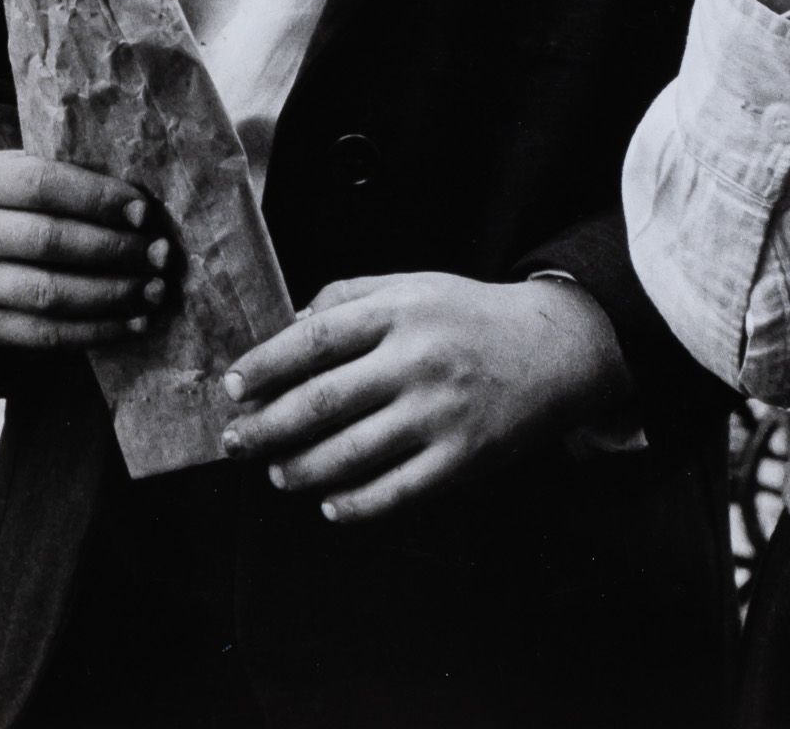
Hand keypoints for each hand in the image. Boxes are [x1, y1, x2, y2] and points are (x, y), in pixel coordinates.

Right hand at [0, 150, 170, 348]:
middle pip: (50, 242)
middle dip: (115, 249)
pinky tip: (134, 323)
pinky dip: (96, 331)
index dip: (99, 198)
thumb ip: (76, 181)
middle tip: (161, 254)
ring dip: (113, 294)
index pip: (45, 186)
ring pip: (49, 294)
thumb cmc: (17, 201)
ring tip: (155, 290)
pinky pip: (45, 335)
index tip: (144, 213)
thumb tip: (145, 212)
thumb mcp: (30, 172)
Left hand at [221, 273, 631, 523]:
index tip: (233, 388)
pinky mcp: (463, 456)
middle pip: (320, 402)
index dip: (264, 367)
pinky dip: (354, 505)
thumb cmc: (471, 315)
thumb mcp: (413, 284)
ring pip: (349, 454)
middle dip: (265, 428)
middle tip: (236, 441)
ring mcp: (440, 411)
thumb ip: (349, 296)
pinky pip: (394, 492)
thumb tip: (286, 330)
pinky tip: (332, 504)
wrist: (556, 347)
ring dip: (300, 470)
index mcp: (401, 309)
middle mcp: (418, 358)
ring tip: (279, 473)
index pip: (313, 340)